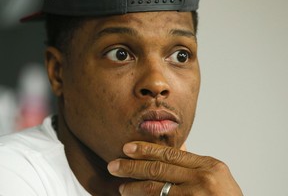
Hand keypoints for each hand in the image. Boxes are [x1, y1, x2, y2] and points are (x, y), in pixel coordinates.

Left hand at [108, 141, 242, 195]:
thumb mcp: (215, 176)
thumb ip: (193, 163)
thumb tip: (173, 149)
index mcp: (209, 166)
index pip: (170, 154)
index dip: (146, 150)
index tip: (128, 148)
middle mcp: (203, 180)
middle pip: (159, 169)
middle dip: (132, 167)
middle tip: (114, 165)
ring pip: (155, 190)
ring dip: (134, 188)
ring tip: (121, 187)